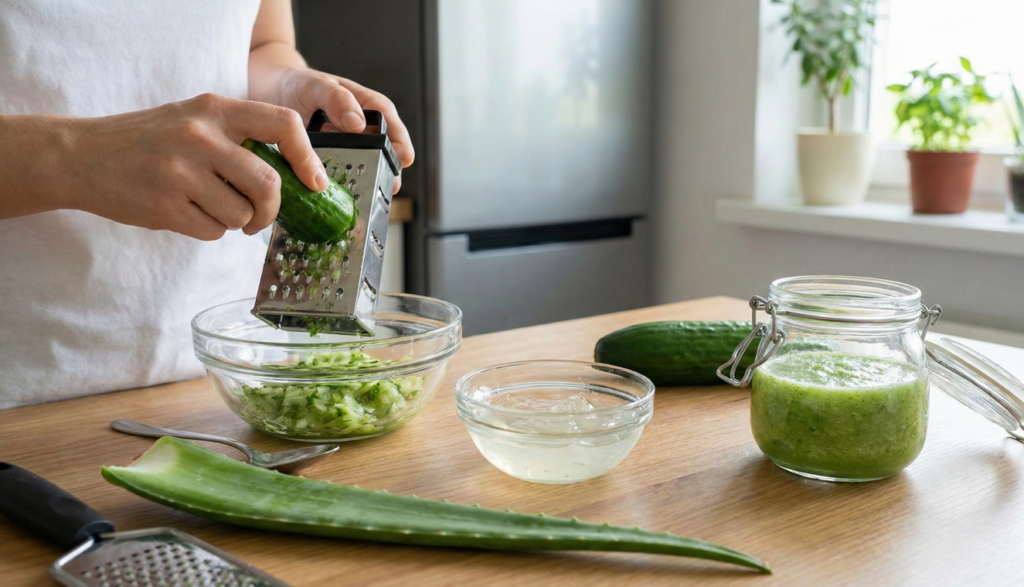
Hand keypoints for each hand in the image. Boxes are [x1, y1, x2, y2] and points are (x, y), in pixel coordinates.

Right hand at [63, 93, 326, 239]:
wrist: (80, 156)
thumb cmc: (149, 142)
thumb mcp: (193, 120)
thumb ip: (238, 139)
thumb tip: (295, 178)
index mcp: (215, 109)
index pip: (284, 125)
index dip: (308, 158)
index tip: (316, 183)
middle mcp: (200, 136)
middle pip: (268, 184)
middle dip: (271, 210)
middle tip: (259, 216)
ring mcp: (181, 171)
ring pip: (242, 214)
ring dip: (235, 222)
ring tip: (209, 207)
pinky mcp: (165, 205)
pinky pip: (213, 231)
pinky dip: (209, 230)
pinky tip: (186, 213)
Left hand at [278, 69, 414, 193]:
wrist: (272, 92)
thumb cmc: (298, 83)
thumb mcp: (318, 85)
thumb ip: (339, 100)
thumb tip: (359, 124)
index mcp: (368, 107)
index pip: (392, 125)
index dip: (400, 143)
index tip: (403, 158)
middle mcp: (362, 130)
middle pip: (384, 153)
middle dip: (389, 171)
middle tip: (390, 187)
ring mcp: (347, 147)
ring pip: (366, 168)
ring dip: (369, 182)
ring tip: (370, 196)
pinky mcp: (330, 161)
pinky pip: (342, 175)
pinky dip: (344, 186)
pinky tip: (342, 197)